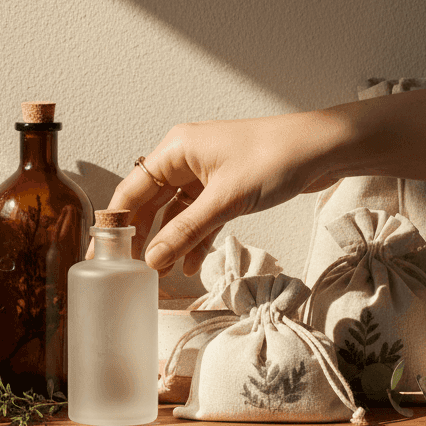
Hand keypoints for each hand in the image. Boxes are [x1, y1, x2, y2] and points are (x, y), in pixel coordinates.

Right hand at [105, 110, 352, 275]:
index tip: (101, 255)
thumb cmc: (275, 158)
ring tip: (159, 276)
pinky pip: (199, 216)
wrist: (323, 148)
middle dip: (141, 238)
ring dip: (169, 243)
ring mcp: (206, 173)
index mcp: (176, 150)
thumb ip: (187, 232)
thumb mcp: (226, 201)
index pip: (131, 190)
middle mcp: (185, 159)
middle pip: (150, 203)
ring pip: (175, 213)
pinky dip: (194, 239)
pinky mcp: (225, 187)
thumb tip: (151, 259)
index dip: (114, 223)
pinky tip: (190, 265)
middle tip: (129, 272)